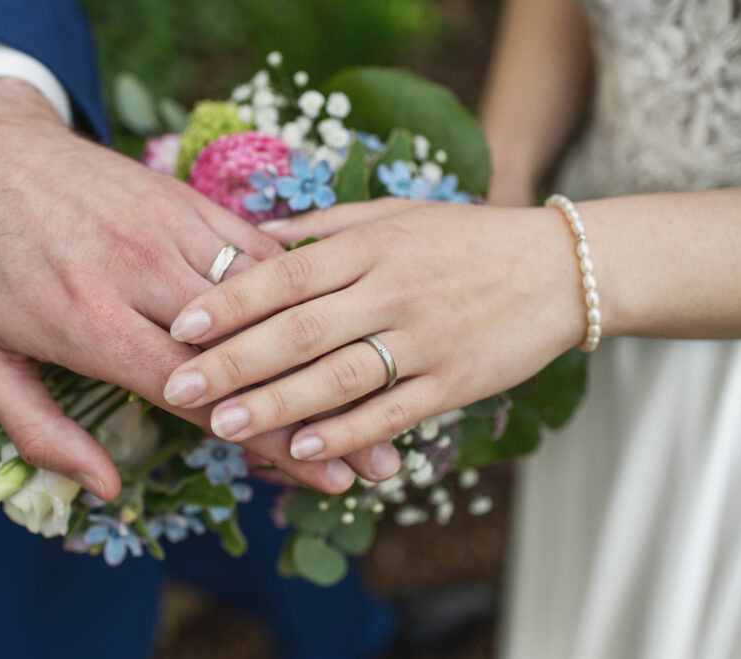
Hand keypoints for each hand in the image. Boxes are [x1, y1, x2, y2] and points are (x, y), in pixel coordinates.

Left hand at [0, 78, 355, 498]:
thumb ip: (39, 432)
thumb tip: (105, 488)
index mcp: (95, 324)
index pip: (200, 397)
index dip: (269, 443)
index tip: (325, 477)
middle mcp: (146, 278)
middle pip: (251, 357)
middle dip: (321, 413)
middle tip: (376, 459)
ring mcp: (174, 233)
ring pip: (268, 301)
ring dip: (328, 352)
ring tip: (381, 395)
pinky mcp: (190, 202)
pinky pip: (258, 249)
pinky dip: (301, 289)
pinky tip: (338, 319)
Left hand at [162, 198, 586, 462]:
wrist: (561, 269)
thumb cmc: (466, 239)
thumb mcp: (397, 216)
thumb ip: (324, 227)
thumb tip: (257, 234)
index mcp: (373, 246)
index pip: (288, 274)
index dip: (231, 301)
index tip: (181, 325)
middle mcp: (394, 290)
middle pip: (301, 330)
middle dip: (234, 362)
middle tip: (178, 386)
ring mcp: (426, 340)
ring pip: (340, 377)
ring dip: (278, 405)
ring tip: (222, 427)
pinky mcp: (456, 383)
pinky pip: (393, 413)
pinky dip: (347, 434)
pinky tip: (303, 451)